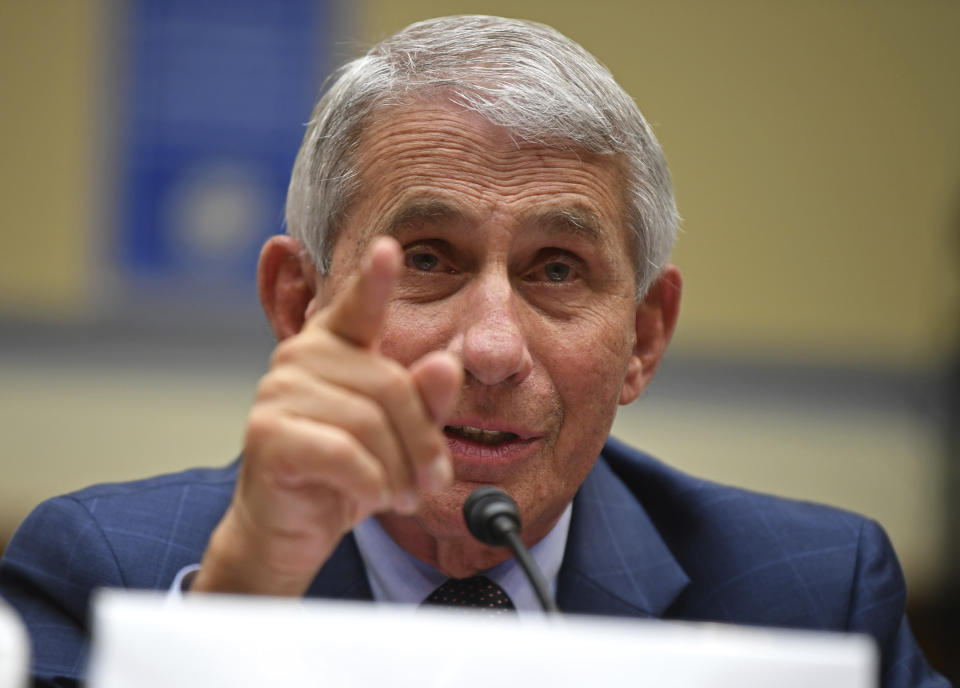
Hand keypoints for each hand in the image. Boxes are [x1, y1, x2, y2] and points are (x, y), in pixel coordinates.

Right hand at [192, 237, 462, 594]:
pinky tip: (370, 498)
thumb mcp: (397, 438)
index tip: (389, 247)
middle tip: (431, 481)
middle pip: (391, 384)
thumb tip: (446, 363)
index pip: (358, 306)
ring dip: (399, 470)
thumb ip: (424, 401)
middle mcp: (302, 356)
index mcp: (335, 346)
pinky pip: (344, 453)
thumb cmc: (346, 475)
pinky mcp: (267, 434)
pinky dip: (370, 483)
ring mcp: (278, 392)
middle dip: (423, 440)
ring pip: (370, 423)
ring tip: (401, 494)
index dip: (374, 279)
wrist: (289, 532)